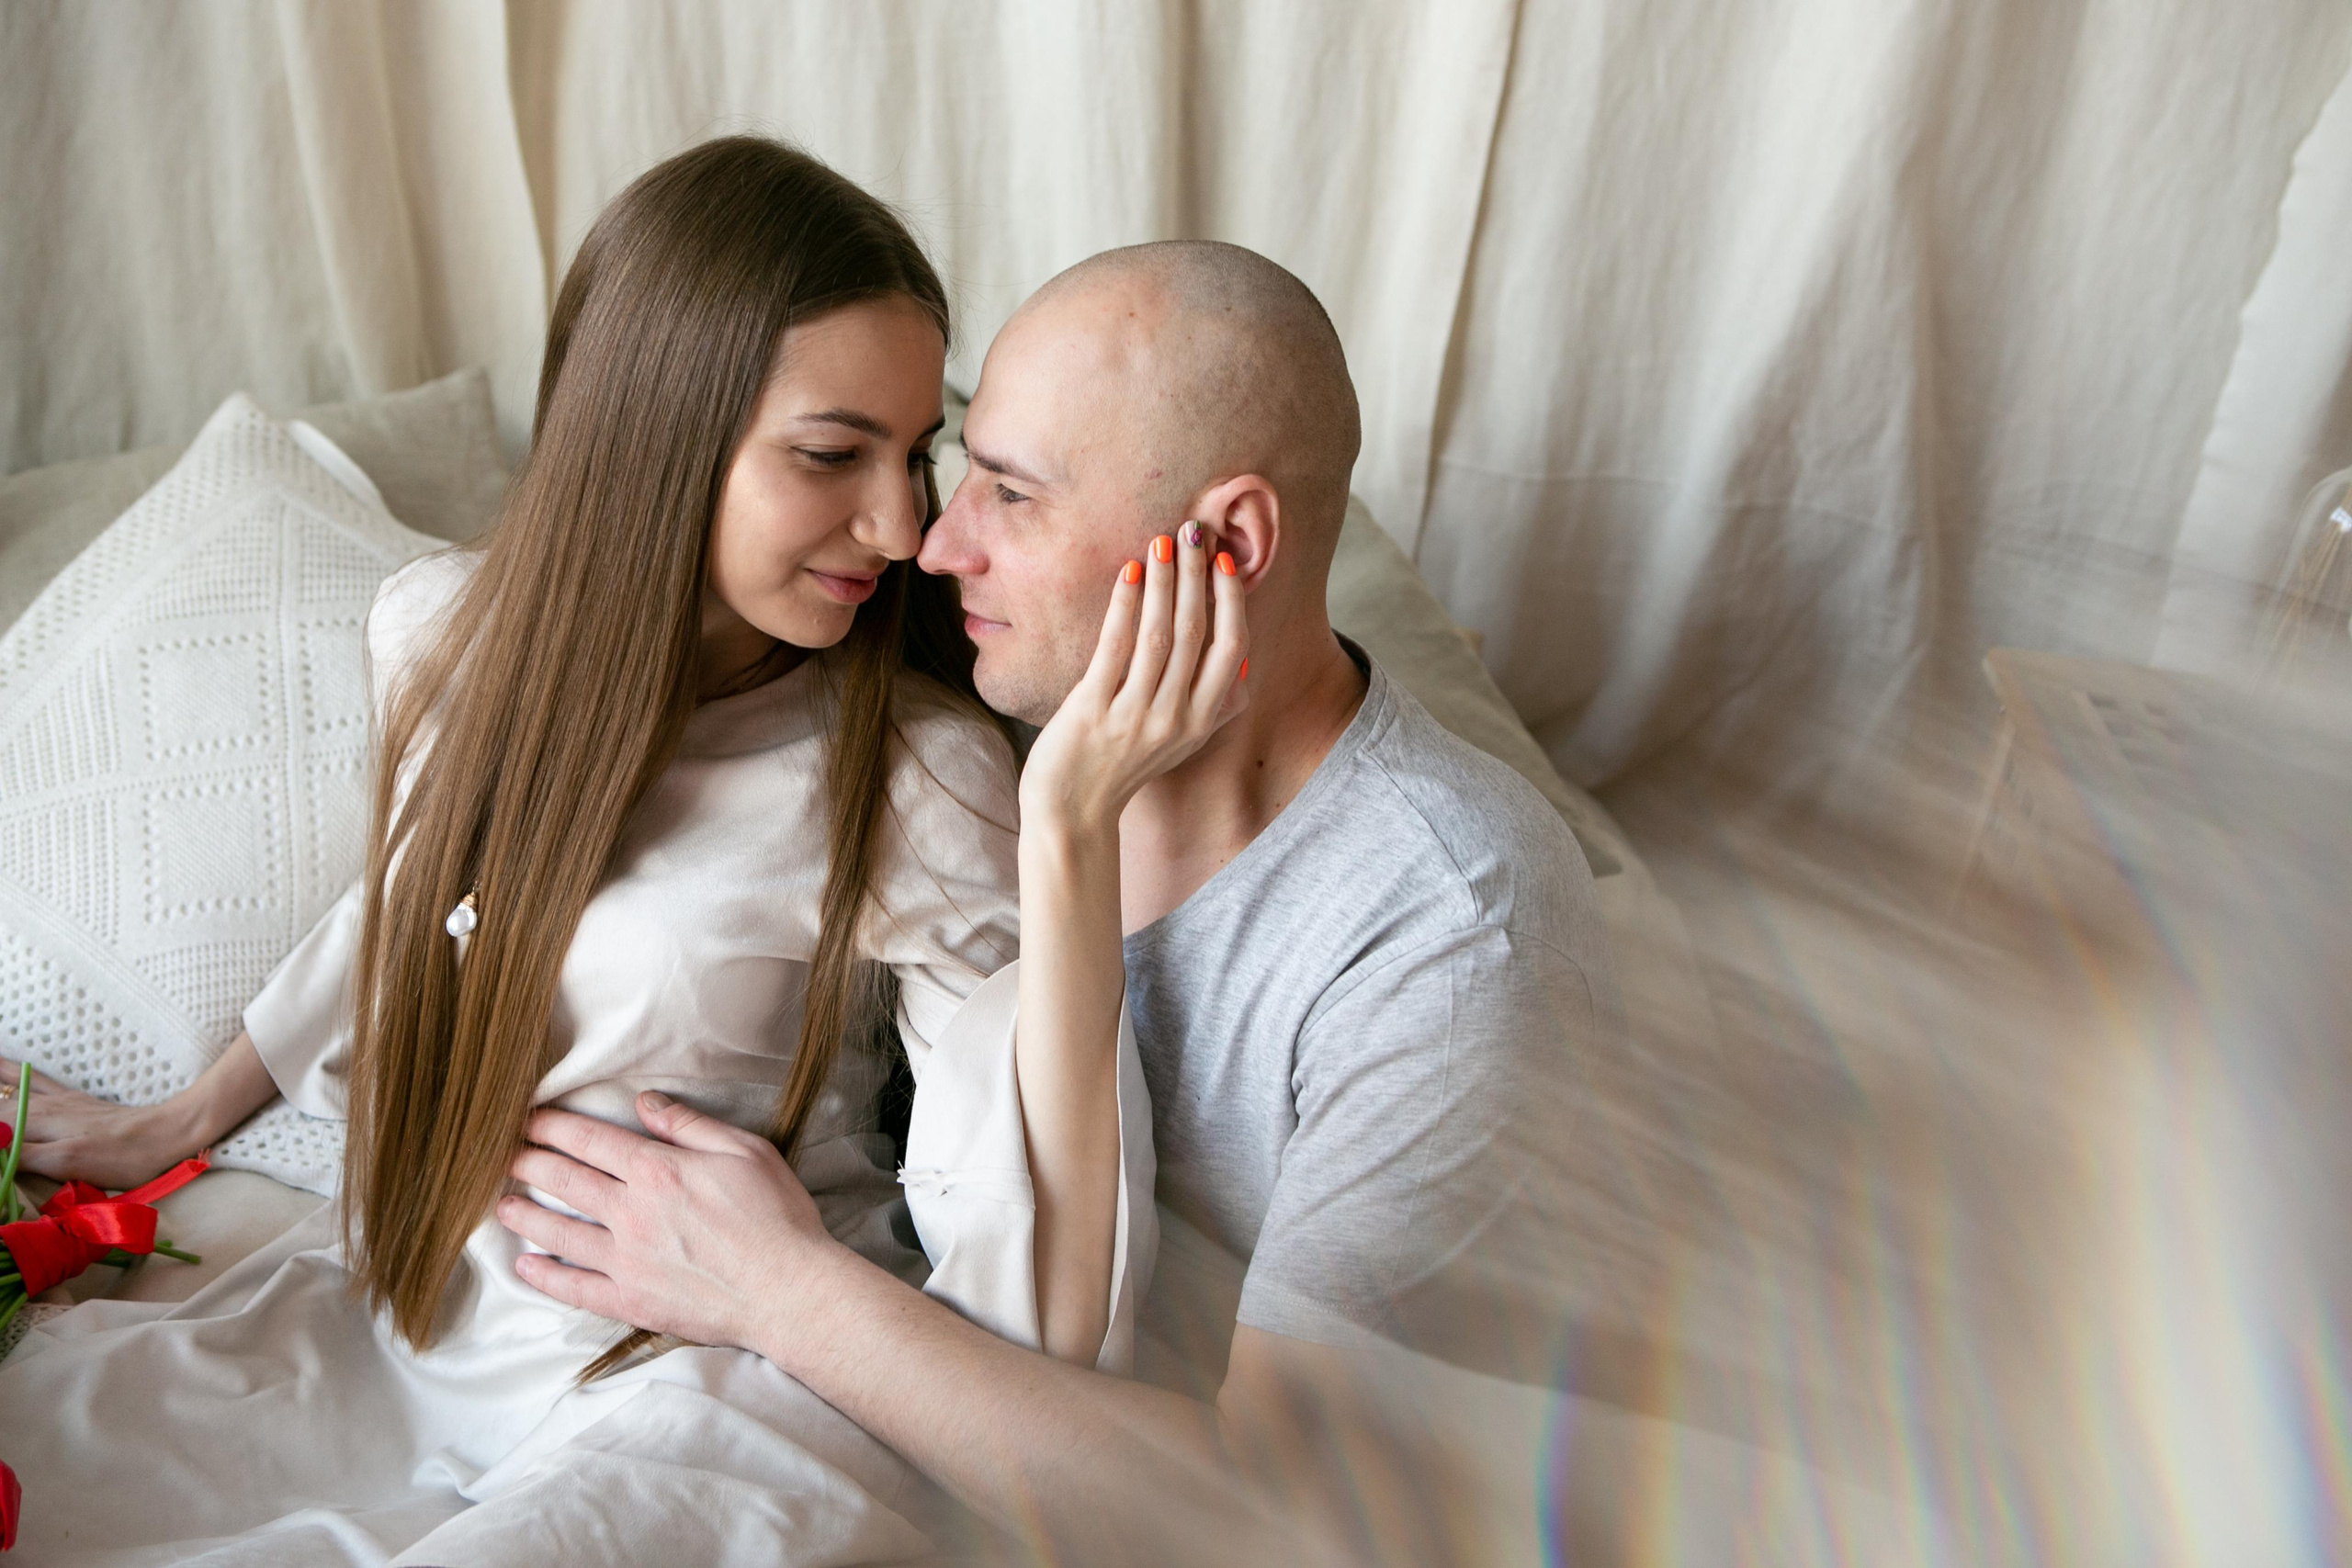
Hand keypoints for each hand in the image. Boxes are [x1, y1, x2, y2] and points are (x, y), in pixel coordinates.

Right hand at [3, 1060, 200, 1189]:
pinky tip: (0, 1062)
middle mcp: (39, 1110)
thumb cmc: (122, 1156)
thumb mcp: (67, 1163)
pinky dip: (6, 1068)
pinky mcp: (68, 1098)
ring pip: (2, 1090)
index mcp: (34, 1127)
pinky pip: (28, 1078)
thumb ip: (18, 1154)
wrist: (167, 1133)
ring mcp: (53, 1102)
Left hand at [498, 1091, 834, 1349]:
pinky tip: (525, 1266)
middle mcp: (632, 1214)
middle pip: (565, 1181)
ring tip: (501, 1205)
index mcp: (658, 1171)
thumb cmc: (777, 1218)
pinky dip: (545, 1277)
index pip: (590, 1141)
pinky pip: (575, 1288)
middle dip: (528, 1163)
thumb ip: (690, 1126)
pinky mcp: (630, 1301)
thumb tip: (645, 1104)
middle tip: (502, 1155)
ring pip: (559, 1232)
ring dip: (524, 1215)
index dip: (553, 1126)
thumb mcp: (746, 1151)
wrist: (789, 1292)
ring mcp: (626, 1261)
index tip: (529, 1119)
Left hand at [1021, 521, 1247, 834]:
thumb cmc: (1125, 768)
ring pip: (1159, 635)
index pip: (1233, 648)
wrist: (1072, 812)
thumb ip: (1215, 708)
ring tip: (1163, 542)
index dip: (1231, 600)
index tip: (1224, 560)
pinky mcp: (1093, 711)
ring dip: (1164, 582)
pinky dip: (1124, 606)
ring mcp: (1135, 715)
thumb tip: (1244, 667)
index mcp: (1202, 720)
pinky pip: (1114, 649)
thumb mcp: (1182, 744)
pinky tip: (1128, 573)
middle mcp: (1175, 717)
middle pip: (1198, 632)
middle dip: (1198, 575)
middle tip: (1194, 529)